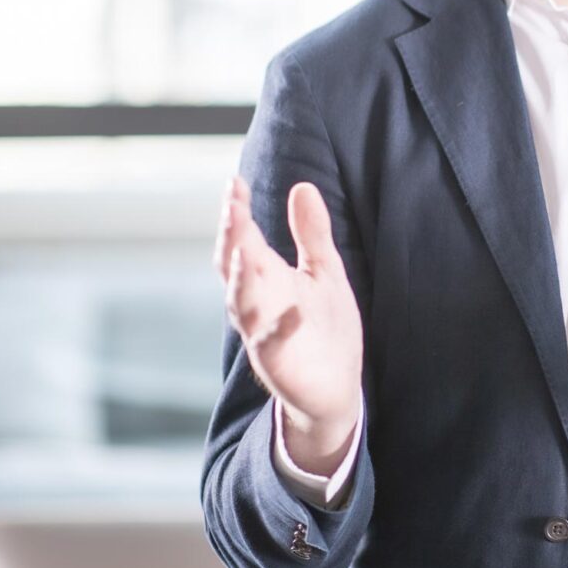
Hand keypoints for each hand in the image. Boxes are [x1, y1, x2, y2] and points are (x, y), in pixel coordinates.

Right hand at [214, 174, 363, 472]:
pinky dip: (280, 327)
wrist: (336, 386)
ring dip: (240, 278)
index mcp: (267, 276)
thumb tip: (302, 186)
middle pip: (233, 265)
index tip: (234, 181)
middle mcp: (257, 302)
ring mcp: (262, 333)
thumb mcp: (323, 270)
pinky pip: (272, 344)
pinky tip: (294, 310)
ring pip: (240, 303)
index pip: (242, 238)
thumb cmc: (323, 325)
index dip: (236, 211)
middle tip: (232, 205)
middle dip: (231, 236)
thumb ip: (311, 232)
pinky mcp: (278, 363)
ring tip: (243, 249)